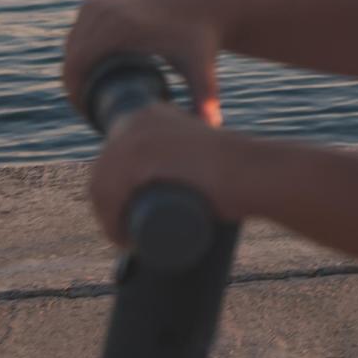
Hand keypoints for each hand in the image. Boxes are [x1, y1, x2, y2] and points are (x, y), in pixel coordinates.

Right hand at [62, 0, 227, 125]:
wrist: (202, 7)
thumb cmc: (200, 43)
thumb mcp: (201, 68)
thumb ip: (206, 95)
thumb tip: (213, 126)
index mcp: (120, 26)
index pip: (78, 65)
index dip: (75, 93)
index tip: (88, 115)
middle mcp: (104, 11)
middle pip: (72, 57)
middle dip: (74, 86)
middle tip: (89, 112)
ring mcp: (98, 4)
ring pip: (71, 47)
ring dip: (73, 71)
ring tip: (88, 97)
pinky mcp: (97, 3)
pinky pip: (75, 35)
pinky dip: (76, 55)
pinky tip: (86, 75)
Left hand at [86, 104, 244, 247]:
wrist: (254, 171)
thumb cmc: (237, 169)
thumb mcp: (201, 151)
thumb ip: (191, 155)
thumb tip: (184, 177)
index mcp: (147, 115)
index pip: (112, 160)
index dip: (111, 193)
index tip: (127, 218)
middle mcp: (137, 120)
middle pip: (104, 173)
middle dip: (107, 209)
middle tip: (130, 236)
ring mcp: (138, 137)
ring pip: (103, 187)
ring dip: (108, 220)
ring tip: (129, 242)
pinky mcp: (141, 157)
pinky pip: (109, 192)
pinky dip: (111, 221)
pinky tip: (121, 236)